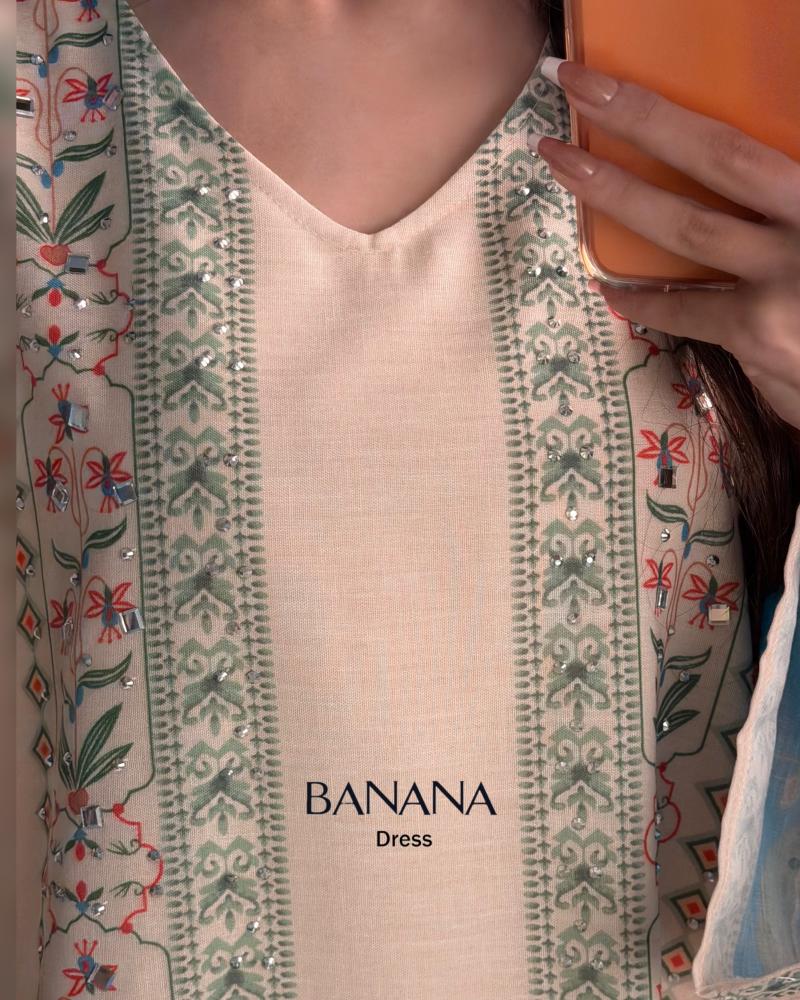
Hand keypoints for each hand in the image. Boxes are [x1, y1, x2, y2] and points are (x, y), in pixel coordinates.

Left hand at [530, 58, 799, 432]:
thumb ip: (781, 211)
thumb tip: (740, 197)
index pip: (740, 140)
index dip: (668, 109)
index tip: (609, 79)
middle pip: (716, 157)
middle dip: (639, 117)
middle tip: (575, 85)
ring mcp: (785, 278)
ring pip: (689, 226)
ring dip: (619, 193)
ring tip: (564, 166)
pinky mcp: (762, 334)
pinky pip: (687, 310)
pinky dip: (647, 300)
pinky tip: (612, 288)